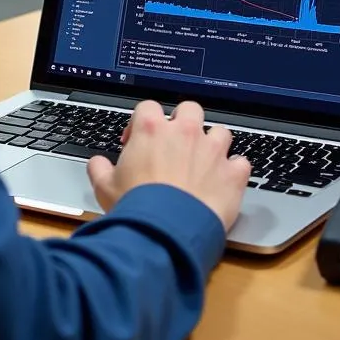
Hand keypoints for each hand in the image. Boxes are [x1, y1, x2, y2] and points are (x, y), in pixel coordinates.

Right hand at [86, 100, 250, 231]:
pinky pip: (241, 163)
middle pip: (189, 109)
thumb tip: (97, 164)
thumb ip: (99, 168)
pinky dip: (235, 171)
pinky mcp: (232, 174)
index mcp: (151, 129)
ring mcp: (212, 151)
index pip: (147, 106)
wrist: (167, 233)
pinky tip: (226, 182)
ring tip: (204, 162)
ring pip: (220, 131)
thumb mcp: (104, 187)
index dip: (141, 122)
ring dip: (213, 143)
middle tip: (175, 143)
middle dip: (184, 122)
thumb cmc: (136, 207)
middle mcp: (184, 132)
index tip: (137, 141)